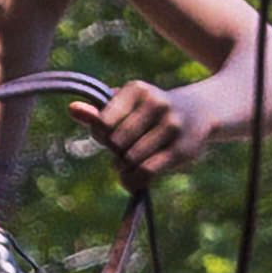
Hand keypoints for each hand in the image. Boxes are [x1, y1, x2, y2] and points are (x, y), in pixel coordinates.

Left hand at [87, 80, 202, 186]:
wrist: (200, 112)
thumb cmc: (150, 112)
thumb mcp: (126, 106)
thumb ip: (97, 111)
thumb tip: (71, 109)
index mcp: (138, 90)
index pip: (103, 123)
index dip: (101, 136)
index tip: (110, 136)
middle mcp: (157, 104)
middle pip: (116, 142)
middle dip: (115, 152)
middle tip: (122, 152)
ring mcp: (173, 126)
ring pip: (130, 159)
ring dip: (124, 168)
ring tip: (128, 165)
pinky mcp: (183, 149)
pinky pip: (147, 172)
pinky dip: (135, 181)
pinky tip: (134, 182)